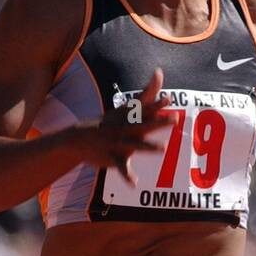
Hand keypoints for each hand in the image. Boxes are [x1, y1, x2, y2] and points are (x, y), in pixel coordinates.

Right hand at [77, 67, 169, 184]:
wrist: (81, 138)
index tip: (168, 99)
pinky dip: (128, 176)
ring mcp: (119, 142)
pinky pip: (122, 168)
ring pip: (136, 145)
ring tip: (163, 149)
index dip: (157, 104)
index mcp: (130, 117)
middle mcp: (125, 128)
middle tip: (175, 119)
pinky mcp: (113, 157)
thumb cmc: (111, 122)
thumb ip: (147, 92)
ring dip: (149, 147)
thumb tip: (159, 72)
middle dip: (159, 121)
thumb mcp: (128, 108)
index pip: (145, 108)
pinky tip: (134, 184)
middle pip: (145, 124)